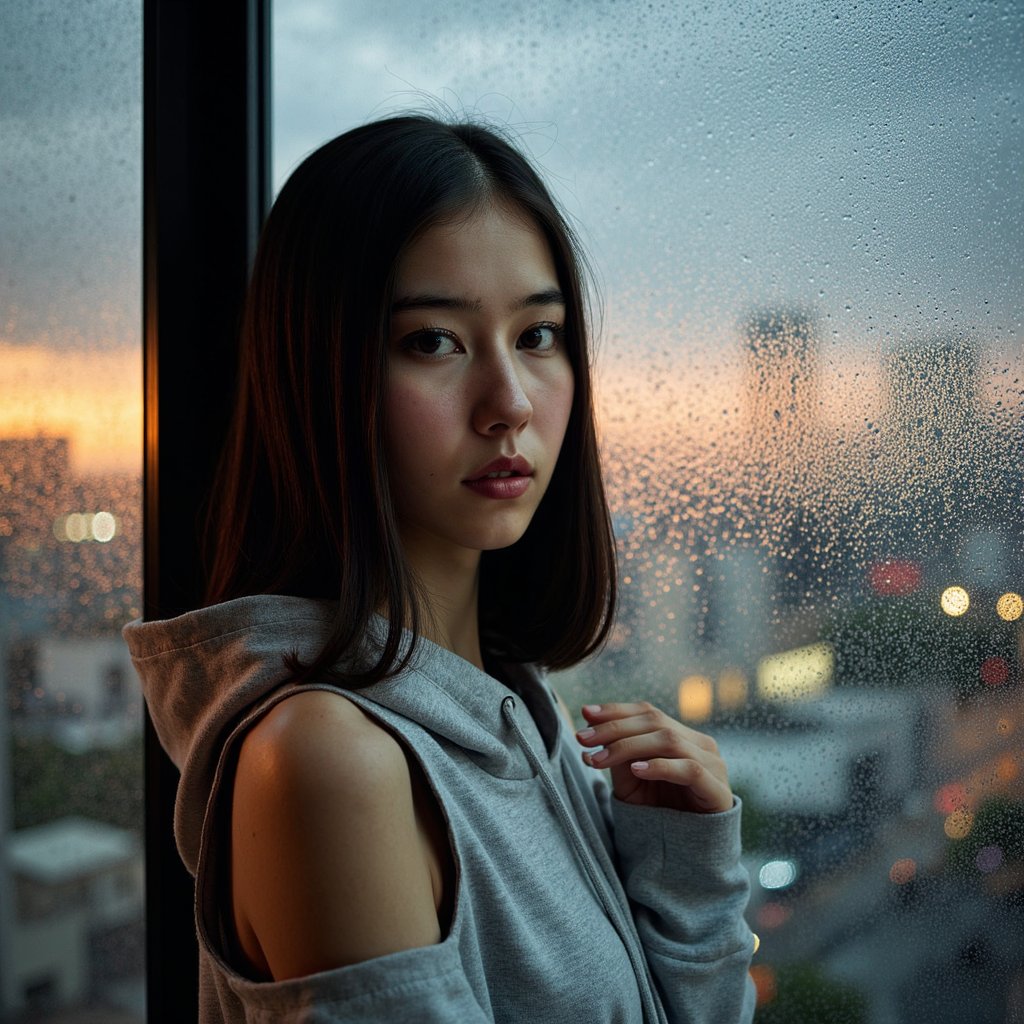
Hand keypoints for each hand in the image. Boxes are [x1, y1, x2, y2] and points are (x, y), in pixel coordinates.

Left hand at [575, 702, 732, 813]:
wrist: (691, 854)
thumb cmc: (660, 813)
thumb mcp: (632, 781)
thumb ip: (618, 754)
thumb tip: (592, 725)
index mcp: (681, 736)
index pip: (647, 712)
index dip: (616, 710)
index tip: (585, 713)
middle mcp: (699, 744)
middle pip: (654, 722)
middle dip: (614, 728)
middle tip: (583, 739)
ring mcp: (712, 764)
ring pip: (668, 741)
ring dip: (629, 746)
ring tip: (600, 759)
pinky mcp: (717, 789)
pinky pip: (689, 769)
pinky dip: (660, 766)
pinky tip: (636, 769)